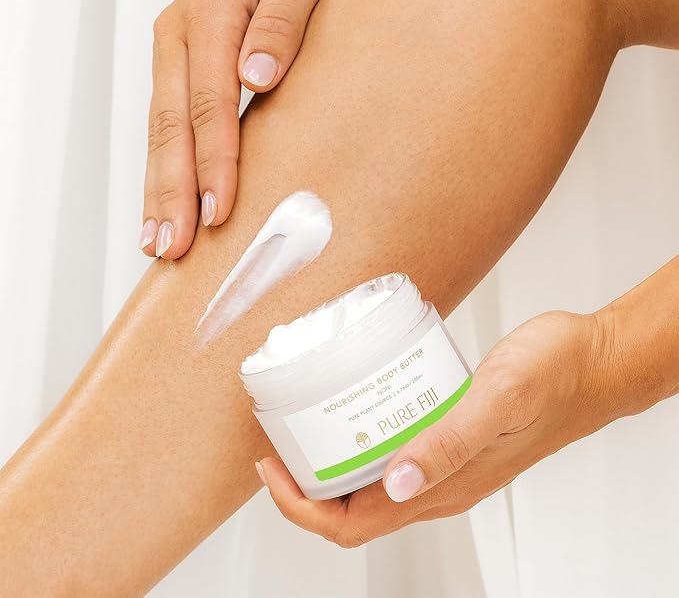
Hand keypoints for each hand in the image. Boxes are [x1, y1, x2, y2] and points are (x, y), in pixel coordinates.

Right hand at [141, 0, 352, 258]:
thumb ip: (284, 19)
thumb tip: (259, 76)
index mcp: (209, 15)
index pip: (209, 104)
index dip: (213, 161)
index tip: (218, 209)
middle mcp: (179, 38)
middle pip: (171, 127)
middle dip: (173, 192)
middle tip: (175, 246)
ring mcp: (173, 57)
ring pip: (160, 134)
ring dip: (159, 191)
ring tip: (159, 242)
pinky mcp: (178, 73)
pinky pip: (165, 128)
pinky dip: (162, 172)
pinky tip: (163, 207)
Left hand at [258, 309, 621, 547]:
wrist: (591, 364)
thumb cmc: (555, 379)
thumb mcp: (498, 401)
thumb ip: (449, 443)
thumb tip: (395, 483)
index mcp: (446, 487)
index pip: (355, 524)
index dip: (303, 507)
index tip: (272, 468)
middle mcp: (441, 482)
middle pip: (355, 508)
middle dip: (307, 486)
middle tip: (280, 441)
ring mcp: (446, 460)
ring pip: (373, 480)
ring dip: (333, 461)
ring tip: (307, 422)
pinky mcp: (453, 434)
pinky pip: (397, 450)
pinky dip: (365, 437)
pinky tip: (358, 403)